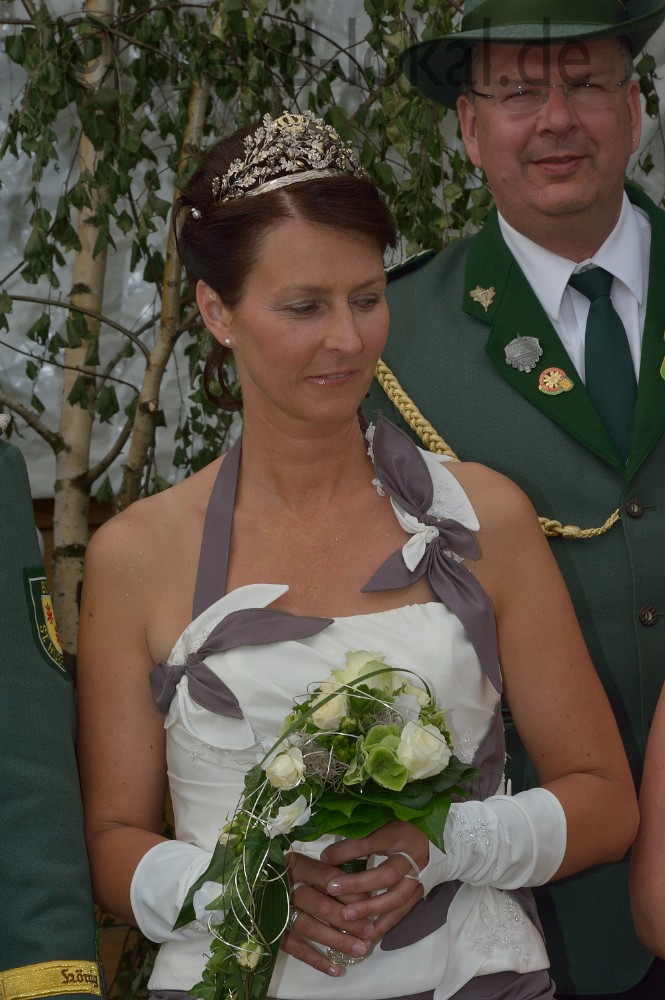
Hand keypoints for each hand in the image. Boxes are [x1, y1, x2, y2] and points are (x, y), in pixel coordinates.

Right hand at [280, 851, 377, 975]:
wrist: (251, 891)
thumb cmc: (293, 878)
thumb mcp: (311, 870)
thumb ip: (334, 879)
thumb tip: (365, 895)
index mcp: (294, 865)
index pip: (326, 877)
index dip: (348, 892)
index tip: (369, 904)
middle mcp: (282, 886)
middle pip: (319, 904)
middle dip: (347, 920)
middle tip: (369, 932)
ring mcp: (275, 910)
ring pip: (308, 927)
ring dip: (336, 940)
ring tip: (359, 950)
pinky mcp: (271, 932)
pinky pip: (295, 948)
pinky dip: (316, 960)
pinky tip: (335, 969)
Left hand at [321, 821, 428, 935]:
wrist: (430, 838)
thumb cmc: (400, 827)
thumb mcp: (381, 823)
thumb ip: (358, 836)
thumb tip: (326, 857)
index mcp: (399, 835)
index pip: (370, 843)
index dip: (347, 852)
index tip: (325, 858)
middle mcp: (411, 857)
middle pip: (386, 874)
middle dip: (358, 884)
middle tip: (333, 889)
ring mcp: (418, 877)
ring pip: (396, 897)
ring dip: (371, 910)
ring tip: (347, 918)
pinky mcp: (419, 892)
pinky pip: (402, 911)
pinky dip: (385, 924)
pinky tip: (367, 934)